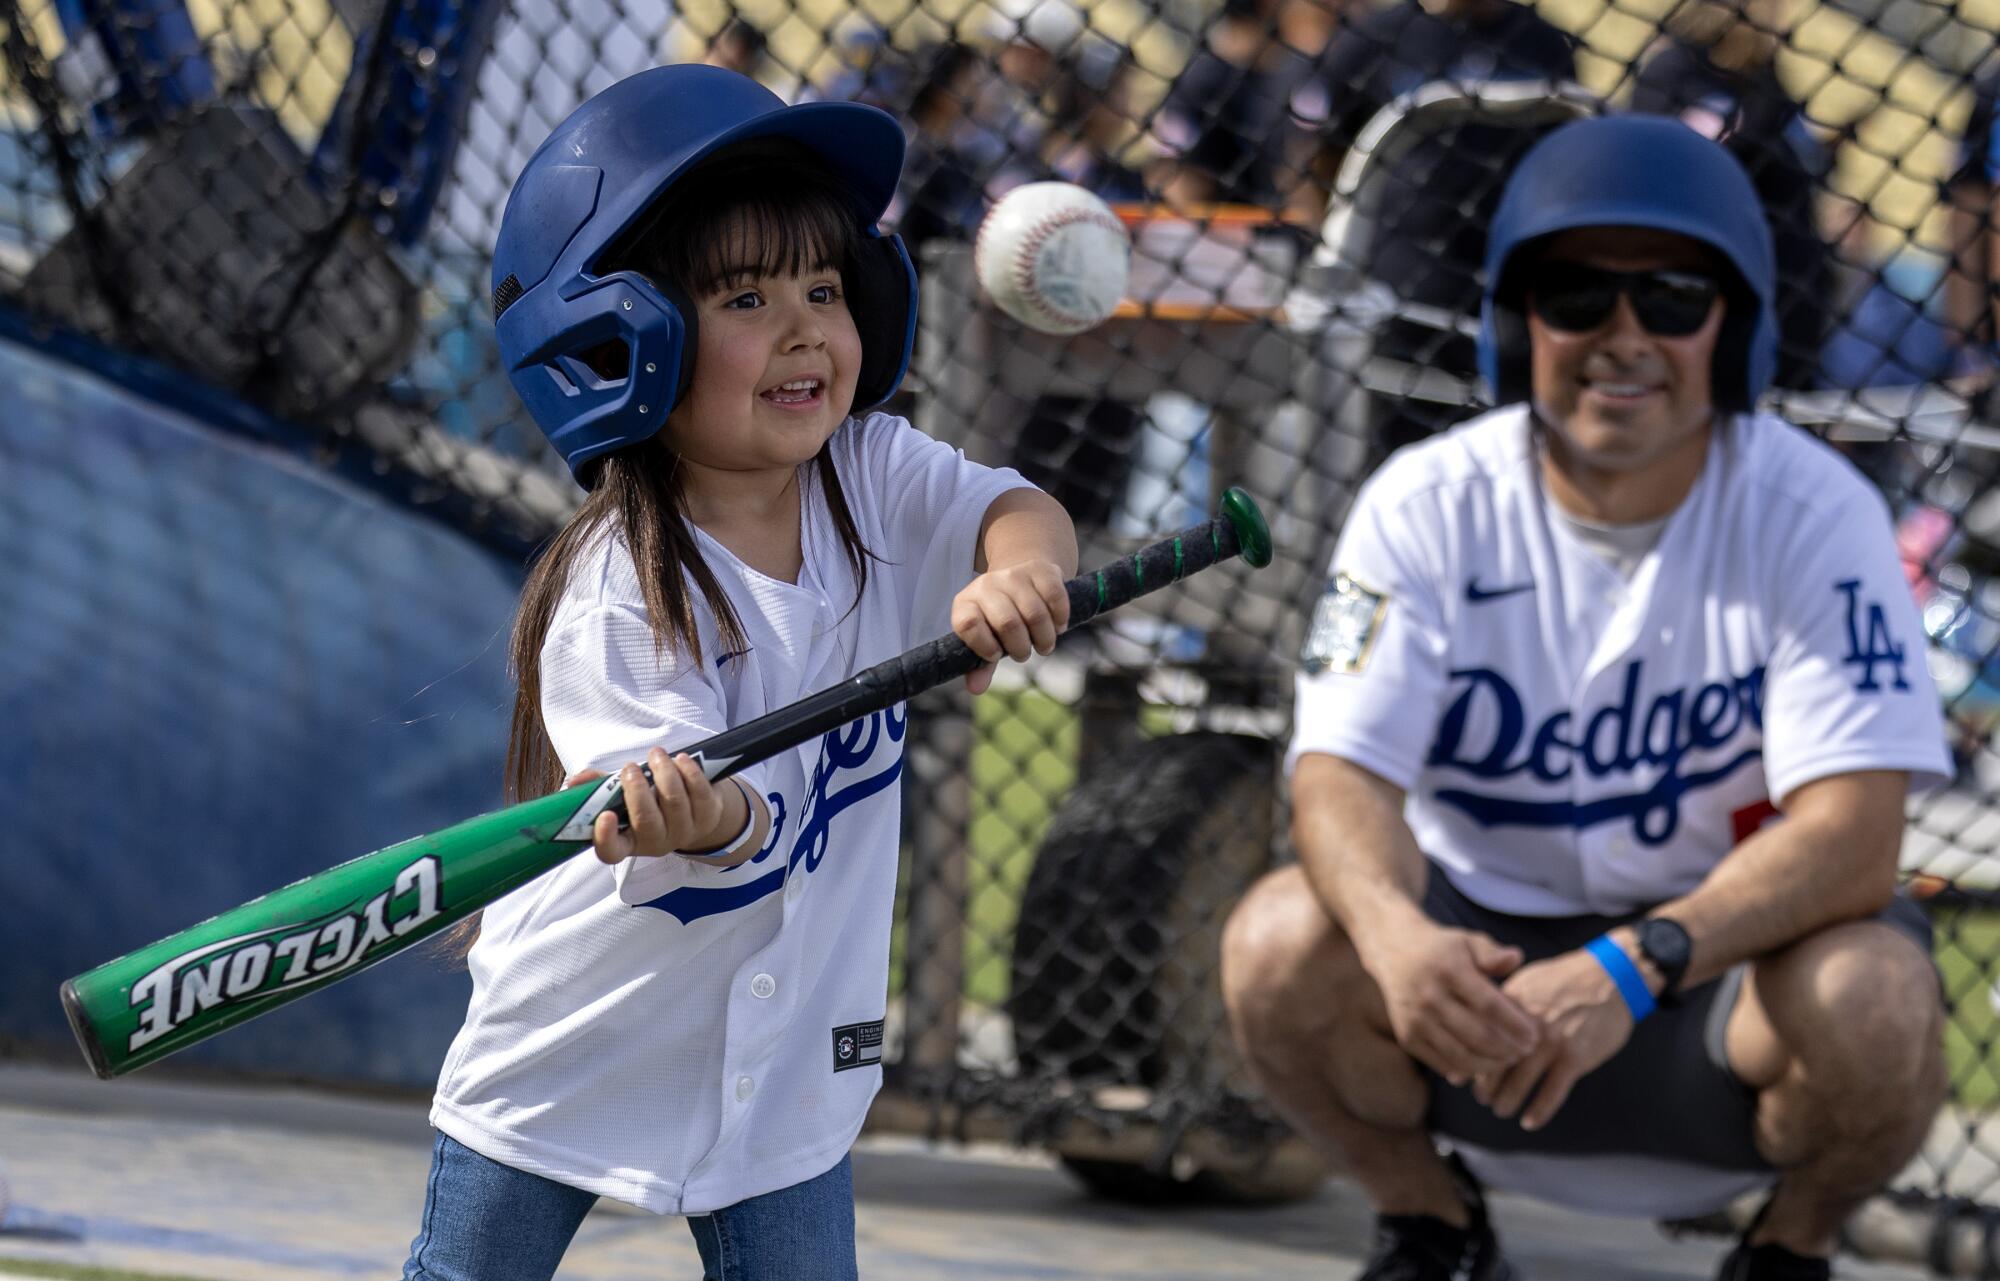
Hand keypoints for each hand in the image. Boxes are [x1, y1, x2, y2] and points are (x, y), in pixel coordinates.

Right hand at [562, 746, 727, 863]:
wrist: (694, 809)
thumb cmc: (650, 800)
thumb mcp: (622, 796)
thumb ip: (598, 787)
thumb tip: (574, 781)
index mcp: (629, 841)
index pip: (611, 852)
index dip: (605, 838)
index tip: (605, 816)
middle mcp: (656, 842)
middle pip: (646, 821)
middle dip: (636, 790)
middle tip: (630, 768)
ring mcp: (685, 832)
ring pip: (674, 801)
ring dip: (663, 773)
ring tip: (656, 754)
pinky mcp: (708, 817)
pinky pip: (699, 792)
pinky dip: (689, 772)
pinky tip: (680, 759)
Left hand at [951, 559, 1070, 693]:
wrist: (1020, 579)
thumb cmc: (999, 620)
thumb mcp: (986, 641)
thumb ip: (981, 666)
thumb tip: (976, 689)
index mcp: (966, 604)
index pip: (967, 625)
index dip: (984, 645)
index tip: (997, 654)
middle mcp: (987, 585)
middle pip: (1007, 622)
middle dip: (1021, 648)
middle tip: (1025, 654)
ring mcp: (1014, 575)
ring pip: (1035, 613)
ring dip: (1044, 638)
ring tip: (1044, 645)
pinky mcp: (1041, 571)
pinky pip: (1055, 598)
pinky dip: (1060, 619)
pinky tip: (1058, 626)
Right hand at [1365, 921, 1540, 1086]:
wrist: (1394, 952)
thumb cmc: (1443, 949)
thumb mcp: (1468, 941)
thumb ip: (1492, 953)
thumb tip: (1516, 958)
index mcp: (1448, 970)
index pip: (1489, 1005)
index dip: (1515, 1025)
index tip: (1535, 1035)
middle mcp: (1428, 997)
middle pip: (1477, 1035)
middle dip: (1508, 1049)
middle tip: (1527, 1051)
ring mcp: (1415, 1020)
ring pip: (1460, 1056)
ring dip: (1491, 1064)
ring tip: (1509, 1060)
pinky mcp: (1407, 1037)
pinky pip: (1442, 1063)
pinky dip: (1467, 1070)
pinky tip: (1485, 1064)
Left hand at [1471, 946, 1635, 1131]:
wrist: (1610, 978)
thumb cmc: (1562, 981)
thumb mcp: (1525, 982)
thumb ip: (1499, 1005)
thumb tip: (1470, 1027)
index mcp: (1510, 1007)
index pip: (1477, 1040)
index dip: (1467, 1062)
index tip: (1461, 1076)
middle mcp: (1526, 1027)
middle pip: (1494, 1066)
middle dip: (1484, 1088)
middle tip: (1482, 1098)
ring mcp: (1551, 1043)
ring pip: (1519, 1084)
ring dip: (1507, 1102)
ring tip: (1501, 1110)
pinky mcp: (1575, 1058)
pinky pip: (1552, 1093)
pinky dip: (1538, 1111)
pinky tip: (1529, 1122)